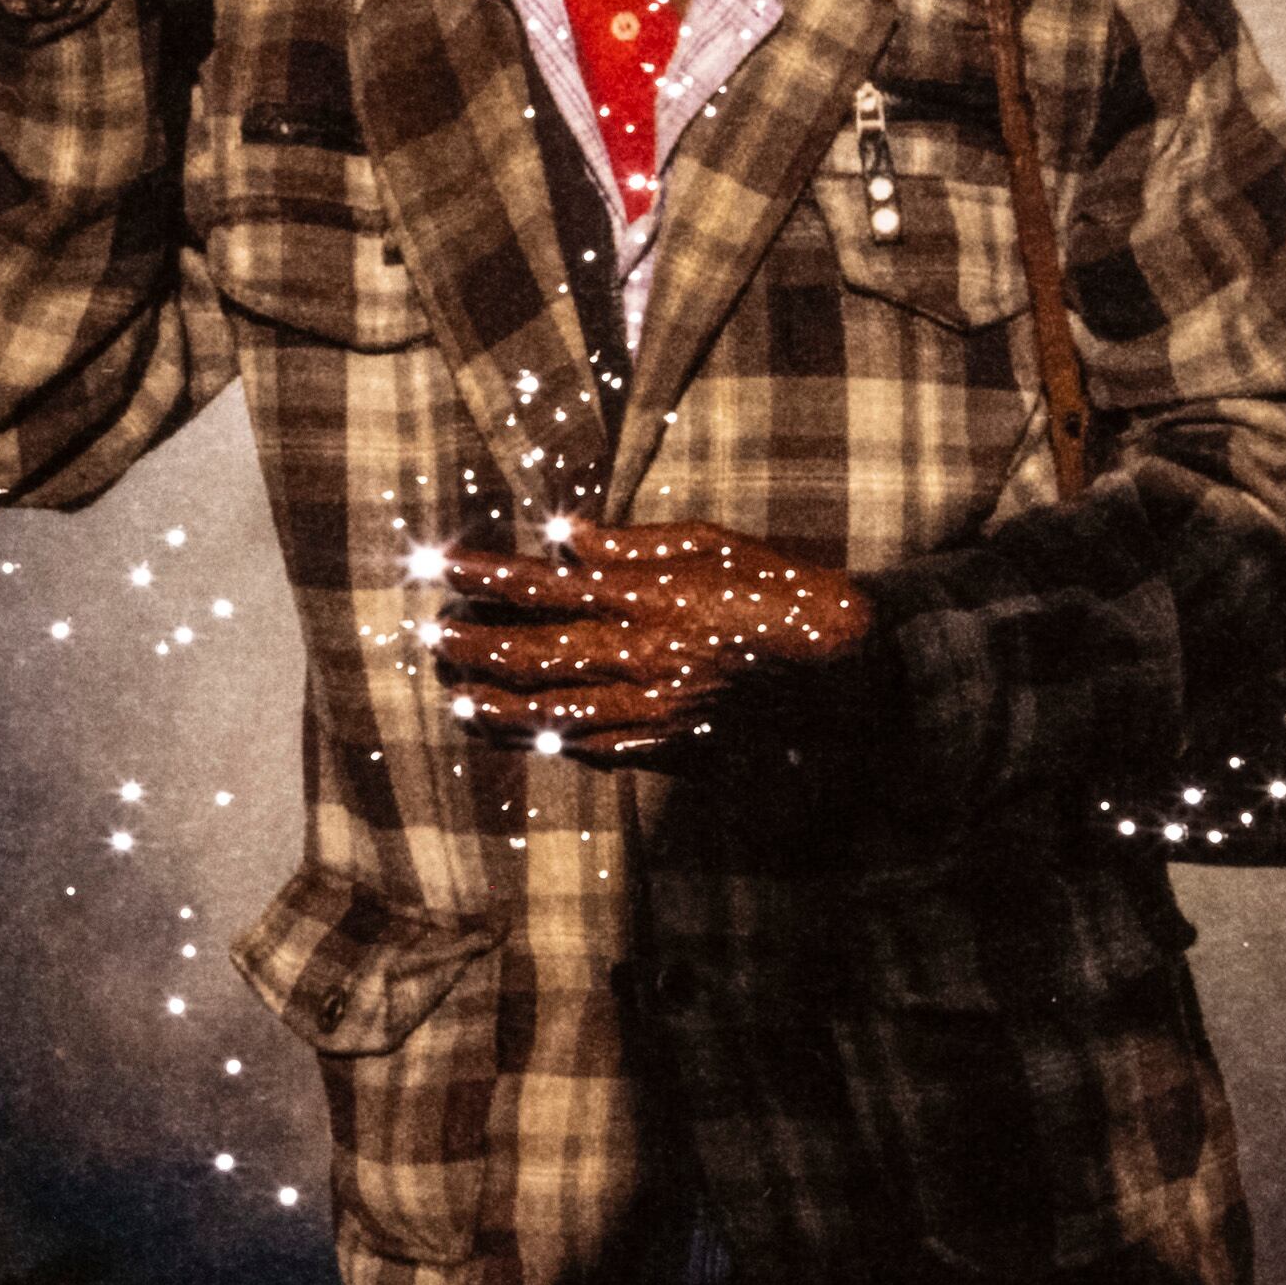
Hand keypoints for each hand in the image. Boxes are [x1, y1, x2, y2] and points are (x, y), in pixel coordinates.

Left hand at [437, 520, 877, 764]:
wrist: (851, 677)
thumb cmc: (788, 595)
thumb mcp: (719, 546)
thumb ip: (636, 544)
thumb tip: (568, 535)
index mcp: (654, 600)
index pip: (549, 586)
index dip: (491, 579)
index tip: (447, 568)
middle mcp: (644, 660)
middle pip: (538, 657)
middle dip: (477, 647)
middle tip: (433, 638)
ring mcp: (655, 712)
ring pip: (555, 715)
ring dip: (498, 706)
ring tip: (456, 698)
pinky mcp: (672, 749)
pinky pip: (596, 749)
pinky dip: (551, 741)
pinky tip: (524, 735)